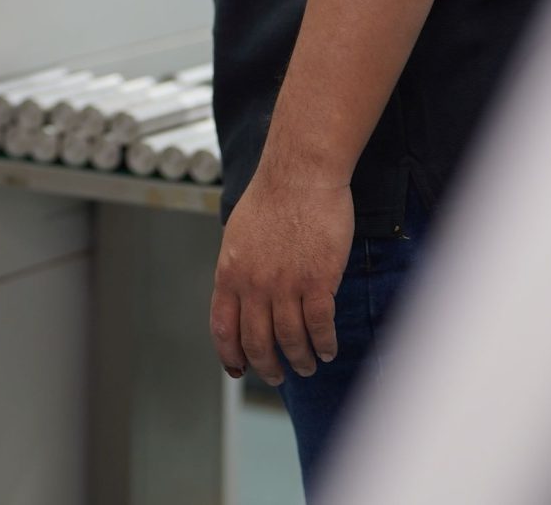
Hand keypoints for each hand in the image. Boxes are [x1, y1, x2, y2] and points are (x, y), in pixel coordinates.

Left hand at [209, 164, 351, 385]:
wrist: (300, 173)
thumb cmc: (272, 198)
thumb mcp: (238, 235)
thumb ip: (239, 269)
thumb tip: (240, 296)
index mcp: (229, 273)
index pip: (223, 328)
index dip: (230, 355)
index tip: (238, 369)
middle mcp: (254, 285)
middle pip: (257, 343)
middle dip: (267, 367)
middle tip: (278, 376)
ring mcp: (286, 285)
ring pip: (290, 340)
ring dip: (299, 359)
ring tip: (307, 365)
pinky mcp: (318, 281)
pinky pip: (320, 326)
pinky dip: (324, 344)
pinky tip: (327, 349)